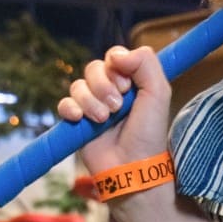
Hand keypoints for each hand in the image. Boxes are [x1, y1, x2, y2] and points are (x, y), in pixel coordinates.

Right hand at [58, 45, 172, 175]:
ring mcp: (92, 106)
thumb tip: (115, 55)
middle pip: (94, 68)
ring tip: (103, 120)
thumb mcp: (158, 93)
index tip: (126, 87)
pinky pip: (64, 104)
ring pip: (78, 86)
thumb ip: (145, 63)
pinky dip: (70, 108)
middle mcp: (110, 91)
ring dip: (90, 101)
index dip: (116, 67)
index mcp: (130, 82)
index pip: (113, 57)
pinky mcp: (77, 123)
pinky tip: (79, 119)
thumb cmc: (148, 133)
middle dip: (103, 86)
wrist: (131, 166)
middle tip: (116, 107)